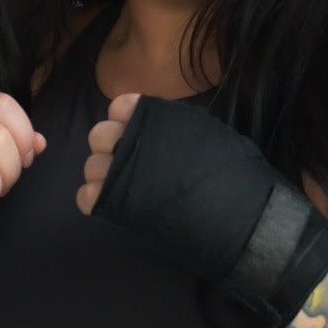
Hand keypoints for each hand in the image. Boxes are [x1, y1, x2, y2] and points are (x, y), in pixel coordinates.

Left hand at [75, 90, 327, 327]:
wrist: (241, 221)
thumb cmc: (237, 179)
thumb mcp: (212, 138)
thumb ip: (181, 129)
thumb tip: (163, 126)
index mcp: (161, 120)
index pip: (122, 106)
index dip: (126, 120)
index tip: (138, 135)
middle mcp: (137, 141)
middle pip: (99, 135)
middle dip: (111, 147)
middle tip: (131, 167)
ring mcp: (124, 173)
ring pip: (91, 165)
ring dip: (103, 175)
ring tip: (128, 189)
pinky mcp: (118, 206)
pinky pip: (86, 197)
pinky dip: (96, 200)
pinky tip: (117, 206)